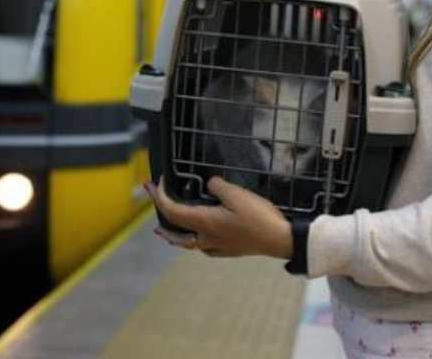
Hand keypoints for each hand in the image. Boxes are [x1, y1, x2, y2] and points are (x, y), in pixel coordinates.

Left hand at [144, 176, 292, 259]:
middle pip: (173, 228)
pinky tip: (196, 239)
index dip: (159, 196)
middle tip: (152, 196)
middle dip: (159, 212)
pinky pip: (201, 247)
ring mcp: (216, 246)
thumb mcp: (237, 194)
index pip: (171, 210)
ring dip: (171, 233)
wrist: (280, 239)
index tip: (156, 182)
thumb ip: (217, 187)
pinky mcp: (227, 250)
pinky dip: (191, 241)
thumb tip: (209, 184)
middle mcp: (205, 237)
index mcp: (204, 222)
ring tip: (162, 230)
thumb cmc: (258, 217)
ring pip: (185, 242)